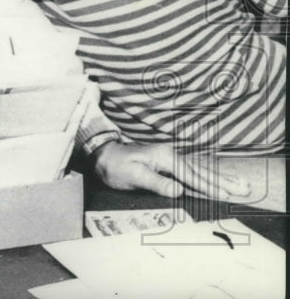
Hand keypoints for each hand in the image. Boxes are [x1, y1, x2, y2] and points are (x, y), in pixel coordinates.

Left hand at [93, 141, 251, 198]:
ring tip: (240, 184)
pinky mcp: (168, 161)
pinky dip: (208, 175)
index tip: (226, 195)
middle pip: (201, 171)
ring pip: (200, 169)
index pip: (191, 176)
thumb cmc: (115, 167)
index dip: (209, 186)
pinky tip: (218, 178)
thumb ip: (156, 183)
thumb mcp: (132, 176)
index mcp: (164, 157)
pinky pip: (192, 170)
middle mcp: (170, 154)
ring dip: (220, 177)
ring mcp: (170, 157)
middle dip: (223, 180)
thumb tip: (179, 191)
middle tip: (245, 188)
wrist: (103, 155)